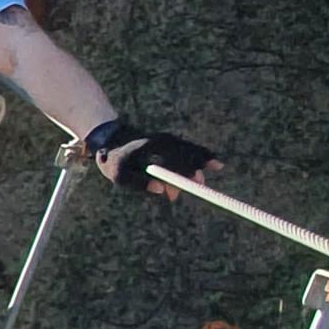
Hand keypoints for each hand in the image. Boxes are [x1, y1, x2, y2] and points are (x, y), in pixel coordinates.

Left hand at [86, 120, 219, 192]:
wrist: (111, 140)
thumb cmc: (115, 162)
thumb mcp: (120, 176)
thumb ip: (139, 183)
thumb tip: (161, 190)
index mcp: (151, 149)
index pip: (173, 161)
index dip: (185, 171)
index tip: (196, 181)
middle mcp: (162, 140)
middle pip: (185, 154)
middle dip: (195, 169)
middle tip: (200, 184)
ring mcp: (167, 139)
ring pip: (190, 149)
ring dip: (200, 161)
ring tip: (217, 166)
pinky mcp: (170, 140)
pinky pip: (189, 147)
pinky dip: (200, 154)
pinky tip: (214, 163)